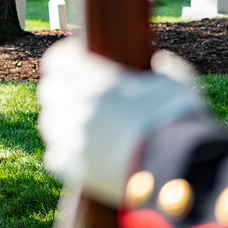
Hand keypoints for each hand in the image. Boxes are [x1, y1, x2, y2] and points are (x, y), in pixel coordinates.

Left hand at [37, 39, 202, 206]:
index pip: (58, 60)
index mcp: (97, 78)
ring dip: (60, 120)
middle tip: (76, 93)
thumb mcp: (178, 83)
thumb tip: (162, 62)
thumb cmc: (178, 120)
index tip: (74, 61)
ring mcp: (72, 137)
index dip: (65, 59)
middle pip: (49, 90)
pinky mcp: (74, 167)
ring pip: (49, 122)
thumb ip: (166, 69)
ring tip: (78, 124)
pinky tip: (79, 153)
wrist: (176, 167)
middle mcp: (77, 104)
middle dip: (60, 88)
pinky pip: (55, 156)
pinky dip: (64, 153)